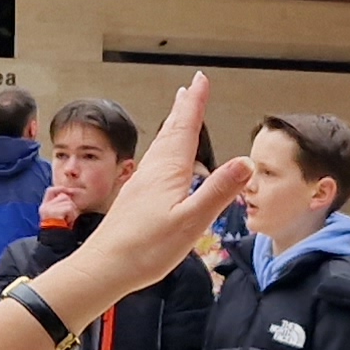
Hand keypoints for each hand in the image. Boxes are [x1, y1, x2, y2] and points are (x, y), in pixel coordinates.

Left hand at [34, 75, 251, 316]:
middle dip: (183, 109)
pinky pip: (153, 163)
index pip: (185, 129)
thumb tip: (246, 161)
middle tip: (190, 88)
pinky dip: (163, 150)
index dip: (195, 104)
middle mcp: (153, 171)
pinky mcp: (134, 199)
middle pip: (171, 132)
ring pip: (160, 147)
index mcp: (169, 172)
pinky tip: (161, 162)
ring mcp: (141, 184)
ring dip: (172, 127)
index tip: (201, 81)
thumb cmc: (145, 249)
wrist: (103, 268)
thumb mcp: (191, 222)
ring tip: (177, 115)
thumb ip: (217, 191)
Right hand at [38, 182, 78, 231]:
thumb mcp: (59, 216)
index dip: (60, 189)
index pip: (50, 191)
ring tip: (68, 221)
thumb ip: (61, 205)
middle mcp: (45, 207)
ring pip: (68, 202)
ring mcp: (49, 209)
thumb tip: (70, 194)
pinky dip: (72, 216)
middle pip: (63, 196)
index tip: (69, 191)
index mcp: (44, 207)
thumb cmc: (59, 231)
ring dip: (72, 213)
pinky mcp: (55, 212)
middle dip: (70, 206)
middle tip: (69, 217)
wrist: (54, 242)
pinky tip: (68, 222)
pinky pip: (69, 208)